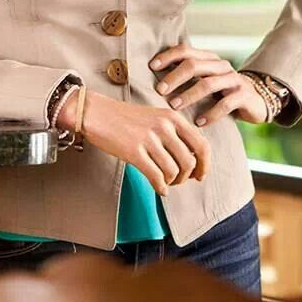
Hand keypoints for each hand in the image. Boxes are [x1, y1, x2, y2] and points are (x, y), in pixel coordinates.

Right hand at [68, 91, 210, 197]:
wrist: (97, 112)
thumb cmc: (126, 118)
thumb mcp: (156, 117)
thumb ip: (174, 133)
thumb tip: (191, 159)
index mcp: (172, 117)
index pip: (201, 144)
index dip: (204, 164)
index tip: (200, 175)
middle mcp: (164, 127)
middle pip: (189, 161)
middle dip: (187, 177)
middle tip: (178, 181)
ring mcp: (149, 139)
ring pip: (174, 171)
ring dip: (172, 182)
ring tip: (165, 182)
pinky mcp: (134, 152)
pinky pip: (156, 177)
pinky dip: (161, 187)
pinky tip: (159, 188)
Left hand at [149, 44, 269, 125]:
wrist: (256, 101)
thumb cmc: (222, 92)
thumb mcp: (205, 81)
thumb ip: (187, 78)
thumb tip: (154, 79)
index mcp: (209, 58)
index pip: (186, 50)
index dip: (169, 56)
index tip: (152, 67)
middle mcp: (221, 66)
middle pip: (195, 65)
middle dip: (175, 77)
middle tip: (160, 90)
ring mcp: (233, 79)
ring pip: (208, 84)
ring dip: (189, 95)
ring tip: (174, 106)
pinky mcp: (244, 95)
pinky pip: (225, 103)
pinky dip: (211, 113)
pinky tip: (199, 123)